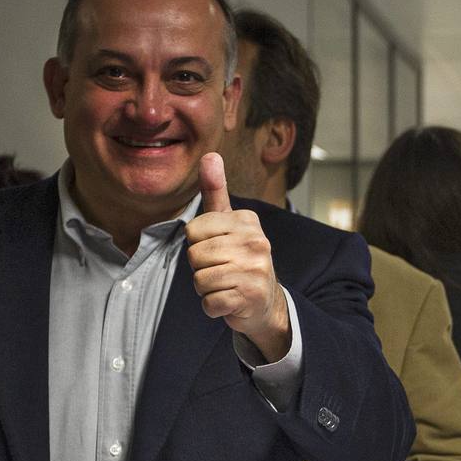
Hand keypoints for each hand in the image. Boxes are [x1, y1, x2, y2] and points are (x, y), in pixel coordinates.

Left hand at [186, 153, 291, 360]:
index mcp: (248, 221)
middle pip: (195, 256)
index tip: (218, 249)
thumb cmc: (240, 258)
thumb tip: (209, 154)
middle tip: (222, 270)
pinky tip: (229, 300)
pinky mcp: (251, 296)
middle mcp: (257, 242)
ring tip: (225, 284)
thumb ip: (216, 191)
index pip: (193, 231)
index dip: (198, 244)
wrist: (266, 301)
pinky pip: (210, 302)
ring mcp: (256, 270)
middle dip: (200, 268)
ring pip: (200, 280)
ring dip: (206, 288)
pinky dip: (213, 307)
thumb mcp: (228, 223)